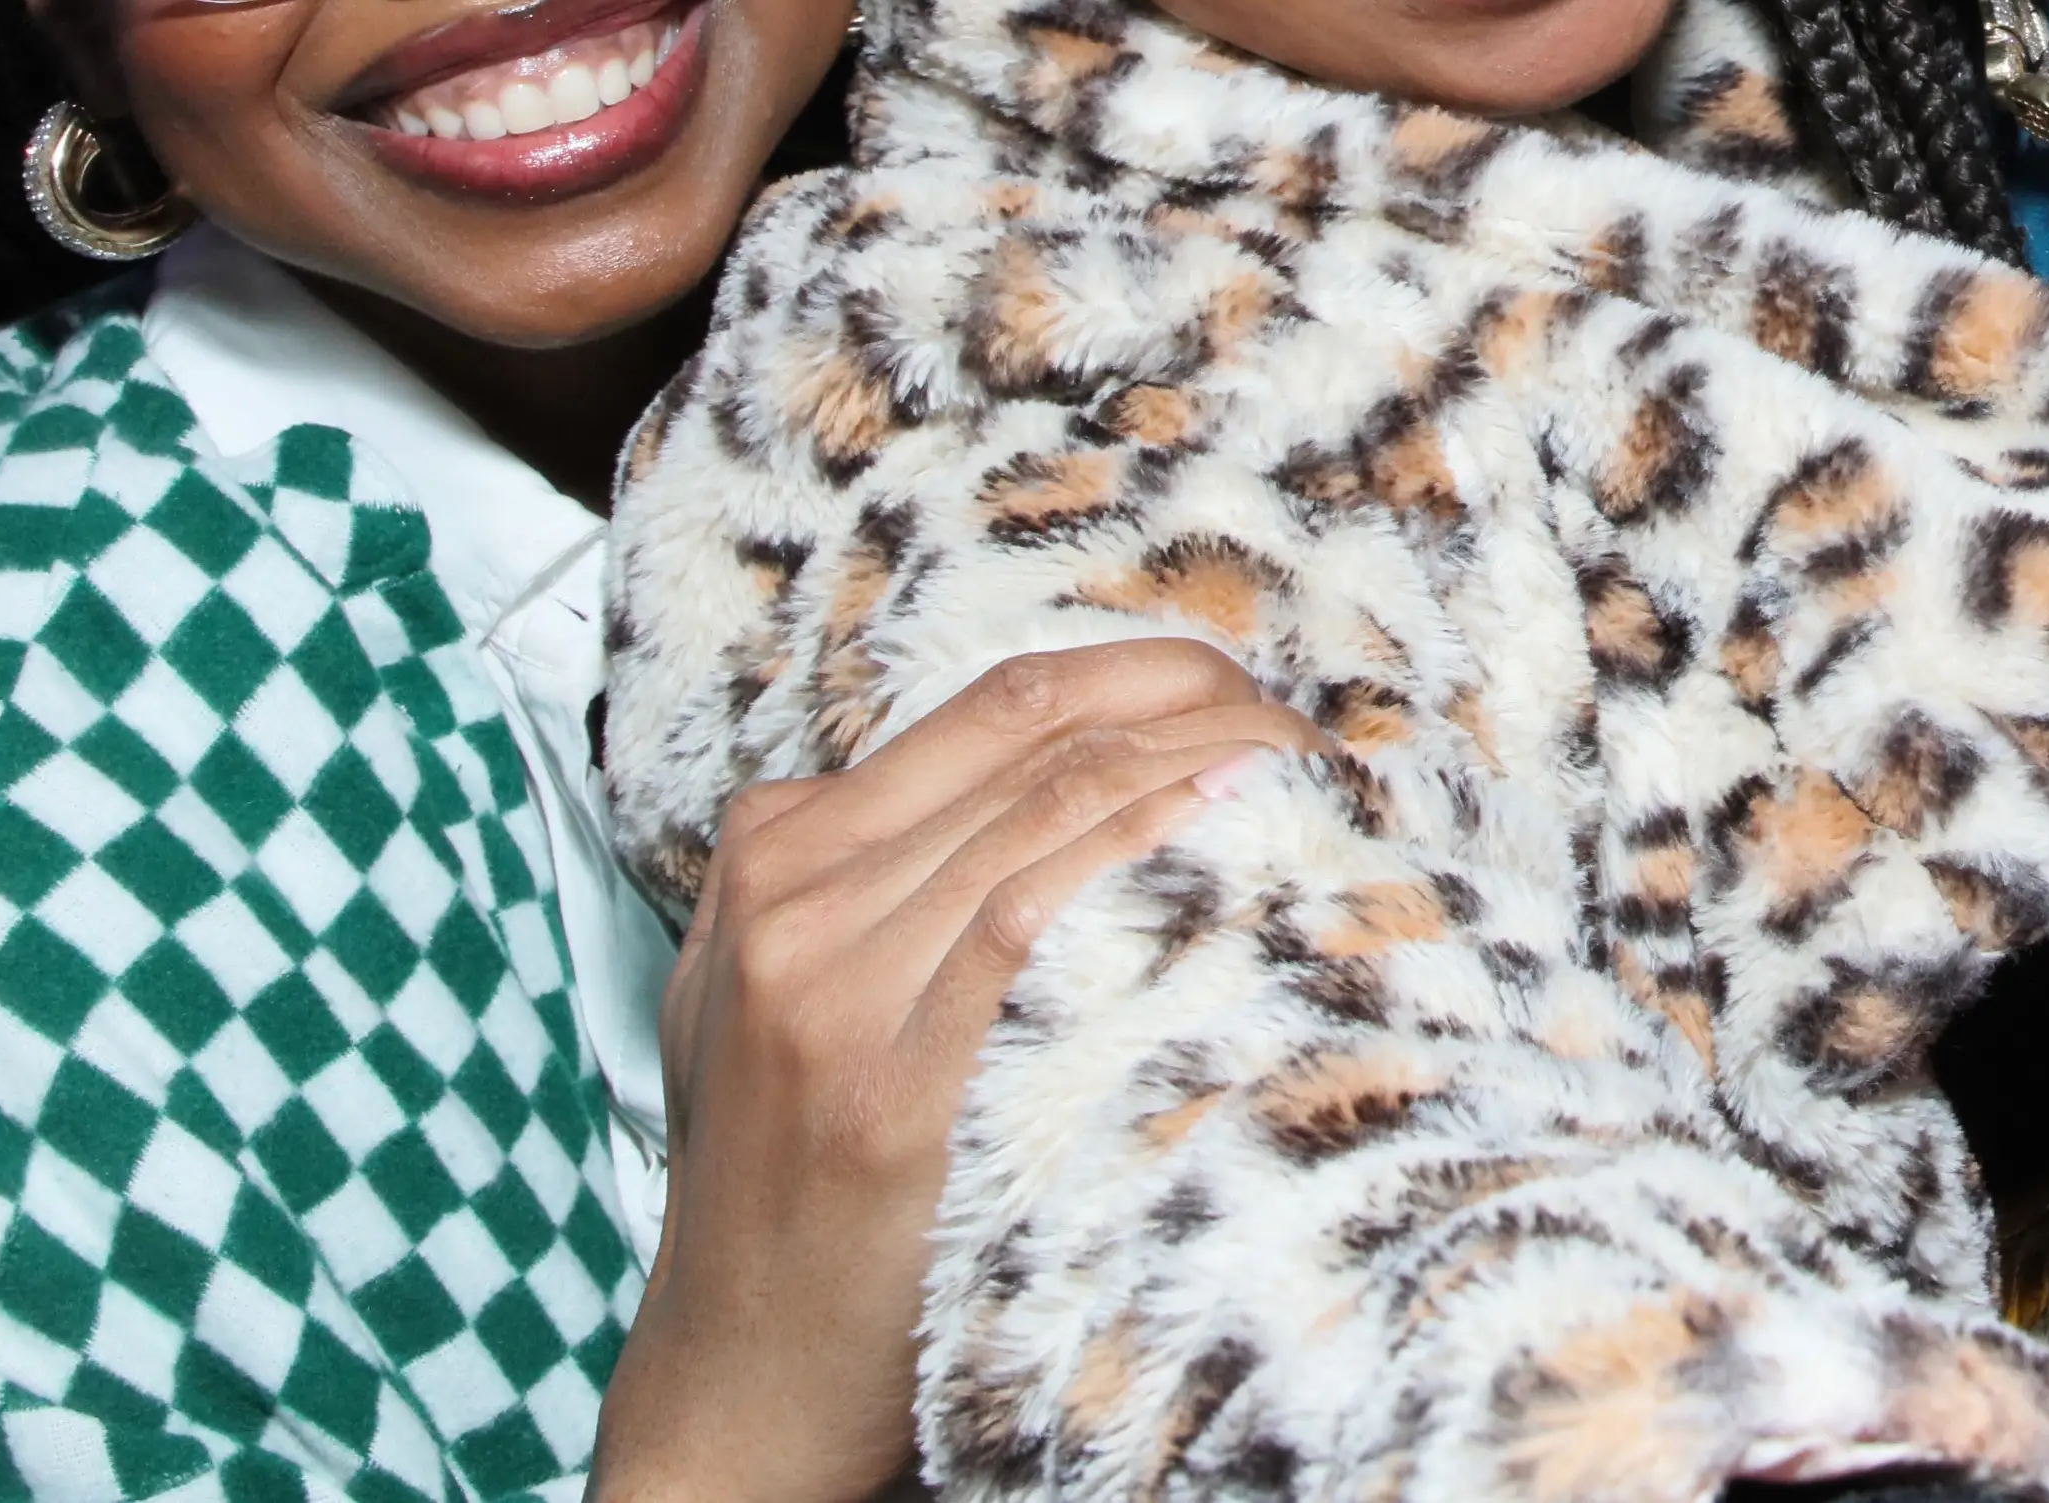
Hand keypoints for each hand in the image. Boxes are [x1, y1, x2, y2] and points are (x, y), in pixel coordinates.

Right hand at [590, 639, 1329, 1502]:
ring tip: (1303, 776)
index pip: (999, 706)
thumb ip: (863, 869)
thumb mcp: (773, 985)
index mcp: (777, 849)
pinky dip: (1136, 859)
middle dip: (1198, 715)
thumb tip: (1046, 772)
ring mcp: (834, 988)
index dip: (1143, 674)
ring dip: (1199, 774)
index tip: (1242, 689)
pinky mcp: (889, 1089)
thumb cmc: (784, 1179)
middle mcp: (798, 899)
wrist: (741, 1374)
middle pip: (1040, 748)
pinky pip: (1031, 923)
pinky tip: (1224, 840)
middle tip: (1306, 733)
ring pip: (1050, 814)